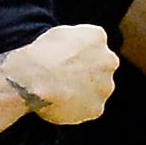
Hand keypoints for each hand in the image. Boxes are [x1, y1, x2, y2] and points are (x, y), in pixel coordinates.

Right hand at [2, 24, 116, 125]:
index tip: (67, 61)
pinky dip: (78, 110)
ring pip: (98, 90)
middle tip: (66, 79)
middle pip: (101, 68)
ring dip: (85, 92)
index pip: (94, 44)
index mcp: (97, 36)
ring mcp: (105, 86)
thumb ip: (74, 41)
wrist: (37, 78)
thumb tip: (72, 50)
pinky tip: (61, 107)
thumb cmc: (41, 54)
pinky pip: (88, 110)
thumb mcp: (59, 33)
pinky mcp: (97, 108)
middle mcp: (108, 60)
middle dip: (88, 73)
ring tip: (61, 95)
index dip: (79, 54)